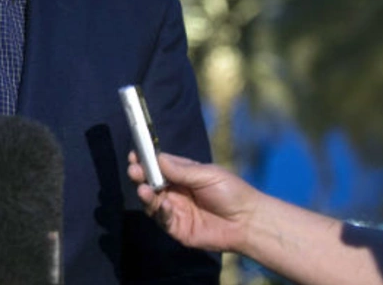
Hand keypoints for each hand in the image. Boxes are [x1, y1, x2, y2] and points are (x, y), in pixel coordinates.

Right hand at [127, 151, 260, 252]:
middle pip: (150, 182)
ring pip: (151, 201)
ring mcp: (174, 210)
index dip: (146, 160)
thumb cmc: (231, 192)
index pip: (158, 165)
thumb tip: (157, 158)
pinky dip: (159, 211)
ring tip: (143, 189)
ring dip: (145, 194)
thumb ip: (181, 170)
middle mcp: (175, 191)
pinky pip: (161, 219)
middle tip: (134, 170)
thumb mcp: (207, 175)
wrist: (248, 222)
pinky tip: (163, 205)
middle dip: (140, 175)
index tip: (135, 154)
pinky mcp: (176, 228)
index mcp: (182, 174)